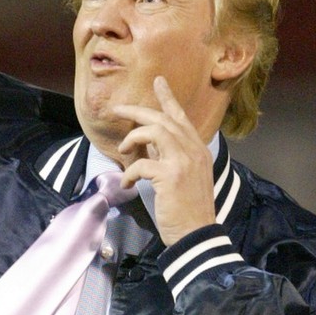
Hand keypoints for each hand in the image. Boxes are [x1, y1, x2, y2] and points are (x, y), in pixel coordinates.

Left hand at [113, 76, 215, 245]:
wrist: (197, 234)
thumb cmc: (188, 208)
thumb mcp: (184, 176)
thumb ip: (170, 156)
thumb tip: (148, 145)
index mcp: (197, 149)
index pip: (181, 117)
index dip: (168, 98)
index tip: (158, 81)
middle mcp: (193, 150)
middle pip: (162, 119)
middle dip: (137, 111)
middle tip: (118, 109)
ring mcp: (183, 161)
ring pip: (153, 131)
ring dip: (132, 138)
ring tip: (123, 151)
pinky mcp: (170, 176)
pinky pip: (141, 164)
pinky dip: (129, 173)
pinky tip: (126, 183)